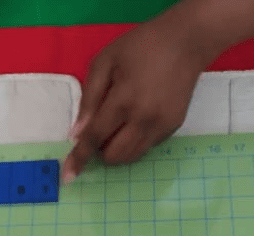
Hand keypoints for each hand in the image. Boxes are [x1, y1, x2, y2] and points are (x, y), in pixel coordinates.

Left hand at [63, 12, 218, 181]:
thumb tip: (77, 134)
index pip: (95, 137)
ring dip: (118, 149)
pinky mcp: (172, 128)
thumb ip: (89, 98)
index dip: (79, 158)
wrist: (186, 41)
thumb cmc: (141, 46)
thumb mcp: (105, 61)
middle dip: (101, 149)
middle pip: (114, 156)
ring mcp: (160, 126)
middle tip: (103, 126)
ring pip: (131, 157)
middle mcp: (143, 119)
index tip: (68, 177)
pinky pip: (146, 147)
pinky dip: (135, 140)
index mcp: (123, 100)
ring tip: (120, 122)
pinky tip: (140, 116)